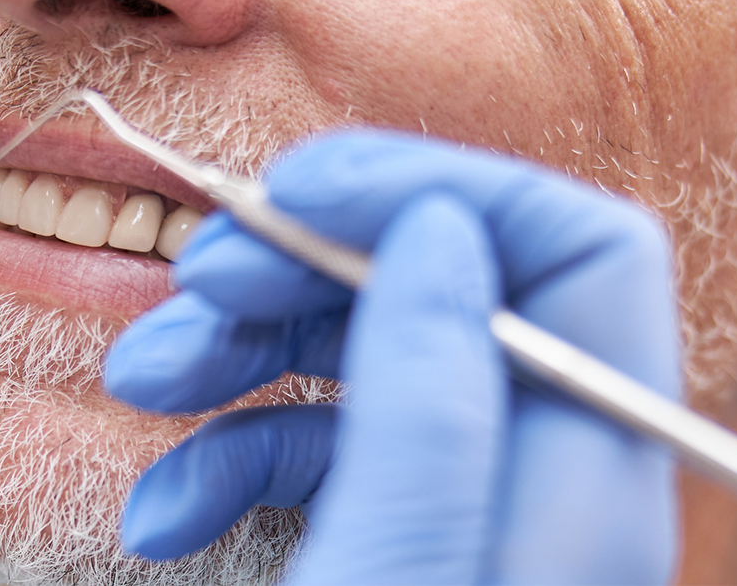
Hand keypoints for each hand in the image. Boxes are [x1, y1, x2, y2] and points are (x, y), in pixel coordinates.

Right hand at [104, 131, 680, 583]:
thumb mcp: (386, 577)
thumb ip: (425, 409)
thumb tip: (439, 230)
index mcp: (595, 493)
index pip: (583, 253)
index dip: (438, 189)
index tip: (295, 191)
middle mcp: (558, 492)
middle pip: (461, 292)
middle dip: (308, 266)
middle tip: (192, 282)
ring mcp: (485, 518)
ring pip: (380, 362)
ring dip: (244, 352)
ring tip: (141, 382)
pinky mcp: (412, 549)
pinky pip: (340, 456)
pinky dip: (238, 458)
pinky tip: (168, 508)